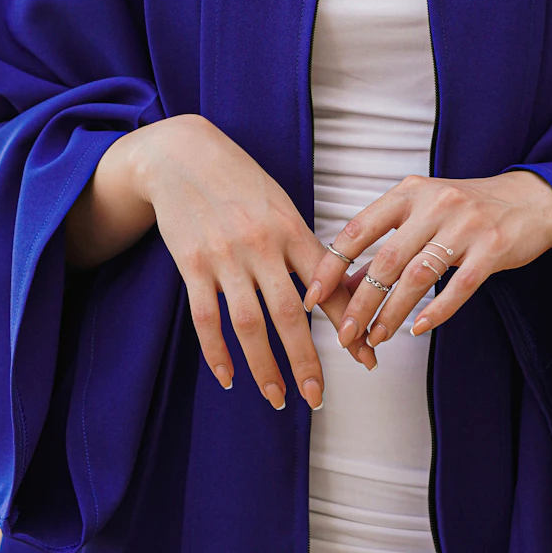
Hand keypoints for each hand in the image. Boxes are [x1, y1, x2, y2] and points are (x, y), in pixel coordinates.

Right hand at [68, 114, 375, 409]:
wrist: (184, 154)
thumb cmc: (242, 183)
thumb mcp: (281, 207)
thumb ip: (304, 248)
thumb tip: (337, 293)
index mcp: (291, 229)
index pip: (329, 286)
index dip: (349, 325)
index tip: (367, 359)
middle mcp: (261, 245)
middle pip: (289, 315)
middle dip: (307, 361)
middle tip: (318, 398)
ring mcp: (224, 256)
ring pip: (248, 325)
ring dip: (264, 368)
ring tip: (279, 398)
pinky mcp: (191, 265)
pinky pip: (205, 318)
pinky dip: (217, 353)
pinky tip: (228, 378)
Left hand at [302, 170, 551, 353]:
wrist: (531, 199)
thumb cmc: (468, 209)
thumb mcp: (422, 215)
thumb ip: (385, 245)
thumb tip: (344, 285)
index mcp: (410, 192)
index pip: (359, 229)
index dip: (332, 266)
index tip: (313, 296)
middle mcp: (435, 204)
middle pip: (386, 260)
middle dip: (360, 302)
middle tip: (343, 333)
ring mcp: (465, 224)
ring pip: (419, 276)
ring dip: (392, 313)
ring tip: (375, 338)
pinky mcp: (493, 247)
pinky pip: (459, 286)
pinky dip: (436, 311)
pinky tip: (418, 329)